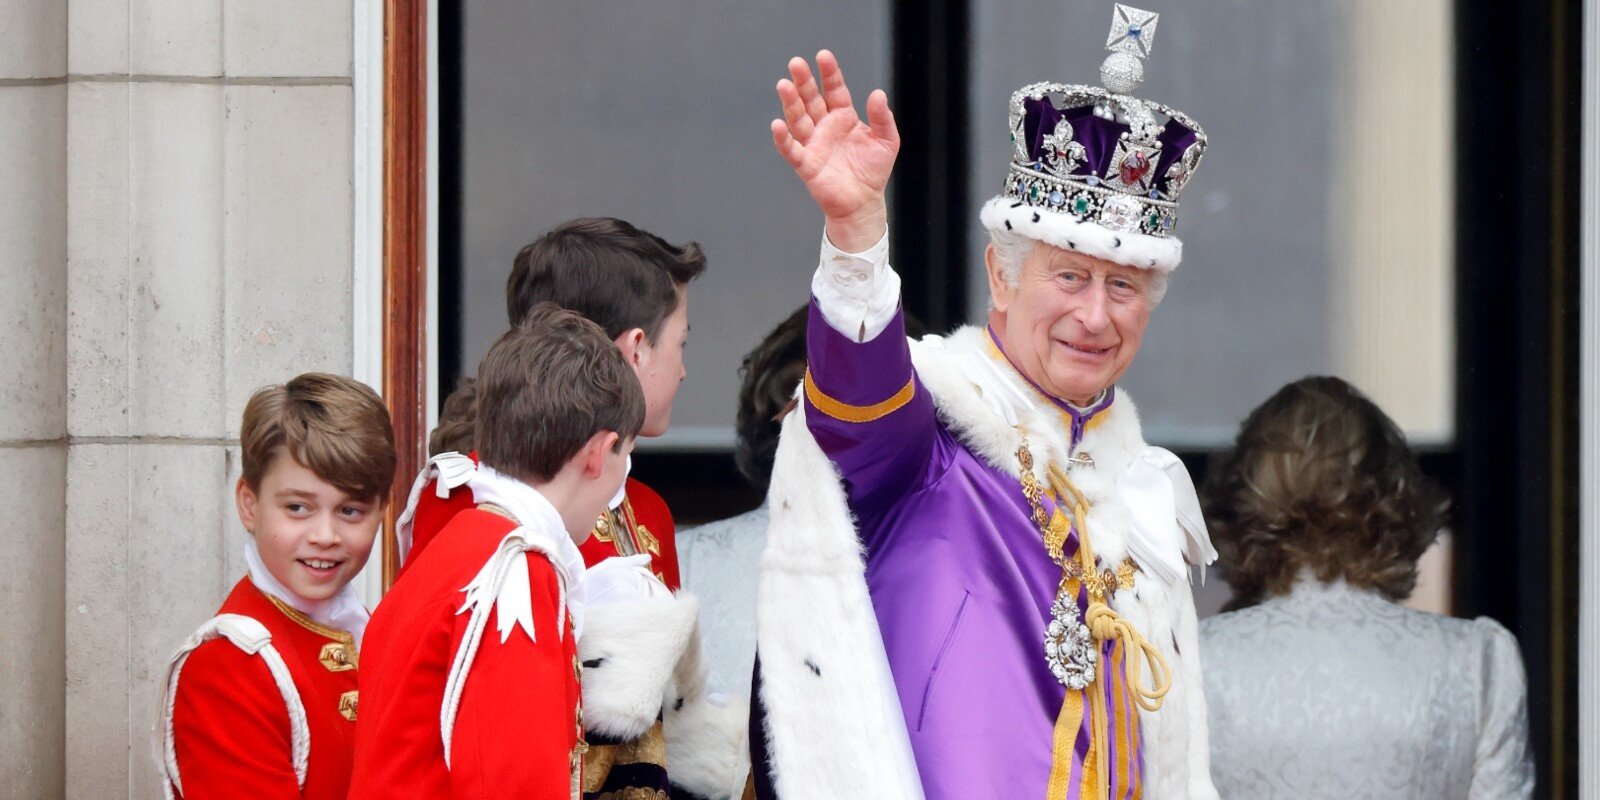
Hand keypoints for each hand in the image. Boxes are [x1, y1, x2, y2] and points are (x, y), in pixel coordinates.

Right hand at [771, 50, 898, 251]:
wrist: (864, 203)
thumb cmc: (873, 170)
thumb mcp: (887, 140)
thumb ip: (882, 117)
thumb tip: (877, 93)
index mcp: (843, 117)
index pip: (834, 89)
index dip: (829, 73)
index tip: (823, 56)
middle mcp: (825, 126)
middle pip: (811, 99)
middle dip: (803, 82)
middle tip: (796, 63)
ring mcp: (813, 144)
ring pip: (798, 119)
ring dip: (790, 103)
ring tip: (784, 85)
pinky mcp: (806, 164)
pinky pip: (791, 149)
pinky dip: (783, 138)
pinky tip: (778, 124)